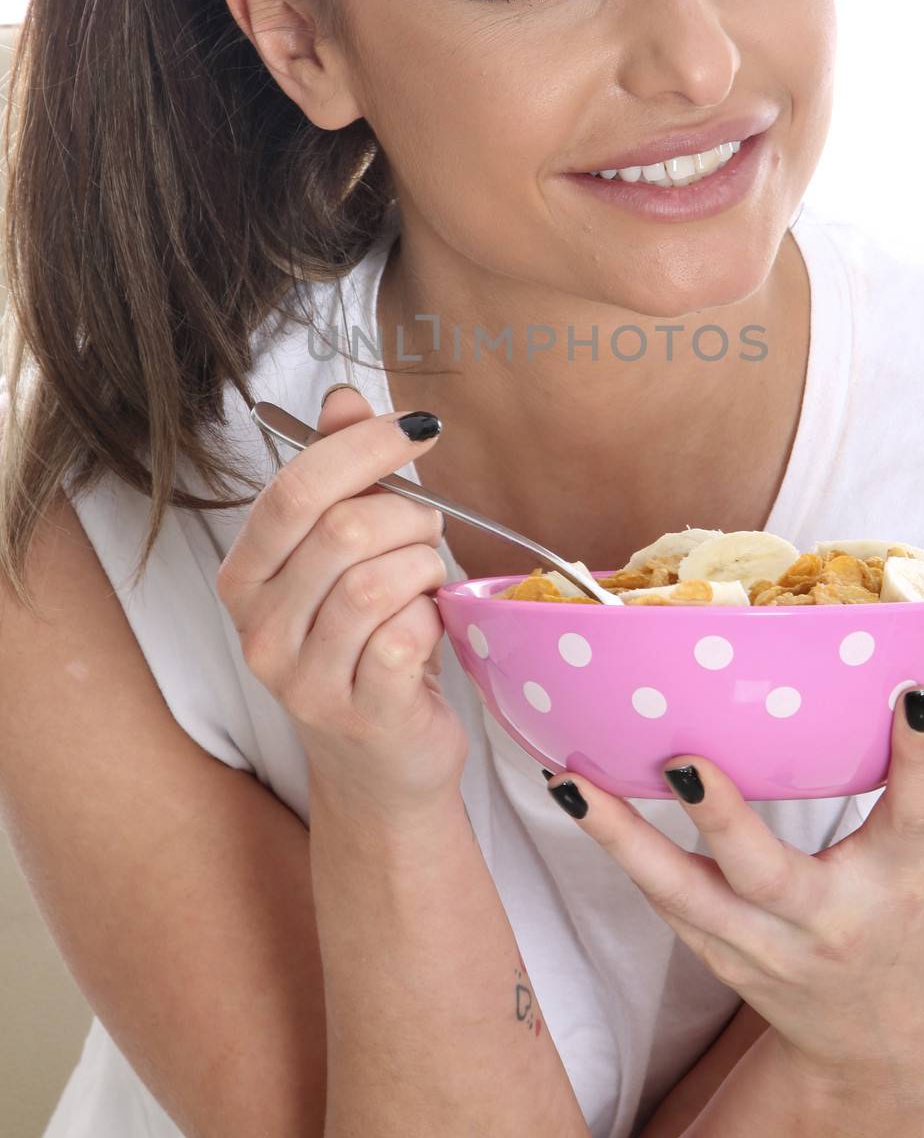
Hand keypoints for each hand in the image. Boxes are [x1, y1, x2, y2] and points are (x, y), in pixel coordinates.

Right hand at [217, 385, 465, 822]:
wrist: (379, 768)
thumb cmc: (365, 646)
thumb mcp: (346, 556)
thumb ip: (341, 473)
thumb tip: (344, 398)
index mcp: (246, 577)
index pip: (293, 490)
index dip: (363, 447)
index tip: (417, 429)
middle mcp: (260, 630)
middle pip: (343, 531)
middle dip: (409, 514)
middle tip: (428, 528)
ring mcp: (305, 681)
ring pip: (378, 582)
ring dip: (425, 566)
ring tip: (428, 579)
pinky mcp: (361, 717)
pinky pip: (407, 637)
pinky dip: (432, 619)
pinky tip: (428, 628)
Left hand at [545, 691, 923, 1106]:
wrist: (892, 1055)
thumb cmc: (923, 927)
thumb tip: (918, 666)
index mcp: (903, 884)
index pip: (917, 816)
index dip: (918, 755)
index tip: (910, 694)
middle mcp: (830, 923)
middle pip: (769, 875)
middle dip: (722, 819)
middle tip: (682, 760)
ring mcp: (768, 950)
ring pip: (685, 897)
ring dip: (621, 838)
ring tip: (569, 781)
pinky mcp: (723, 957)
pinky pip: (666, 902)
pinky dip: (620, 851)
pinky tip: (577, 798)